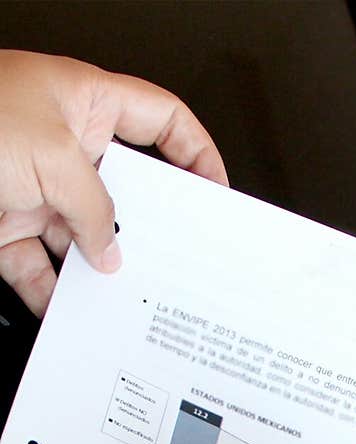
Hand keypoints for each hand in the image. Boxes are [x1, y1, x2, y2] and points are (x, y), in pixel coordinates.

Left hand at [0, 49, 227, 315]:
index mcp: (85, 101)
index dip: (198, 154)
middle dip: (147, 229)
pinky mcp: (4, 226)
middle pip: (125, 192)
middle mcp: (63, 144)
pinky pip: (40, 269)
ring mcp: (33, 187)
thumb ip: (98, 207)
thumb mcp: (55, 156)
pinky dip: (53, 295)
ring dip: (100, 271)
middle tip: (176, 259)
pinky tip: (71, 313)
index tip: (218, 194)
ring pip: (84, 239)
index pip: (162, 121)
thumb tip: (112, 248)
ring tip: (124, 297)